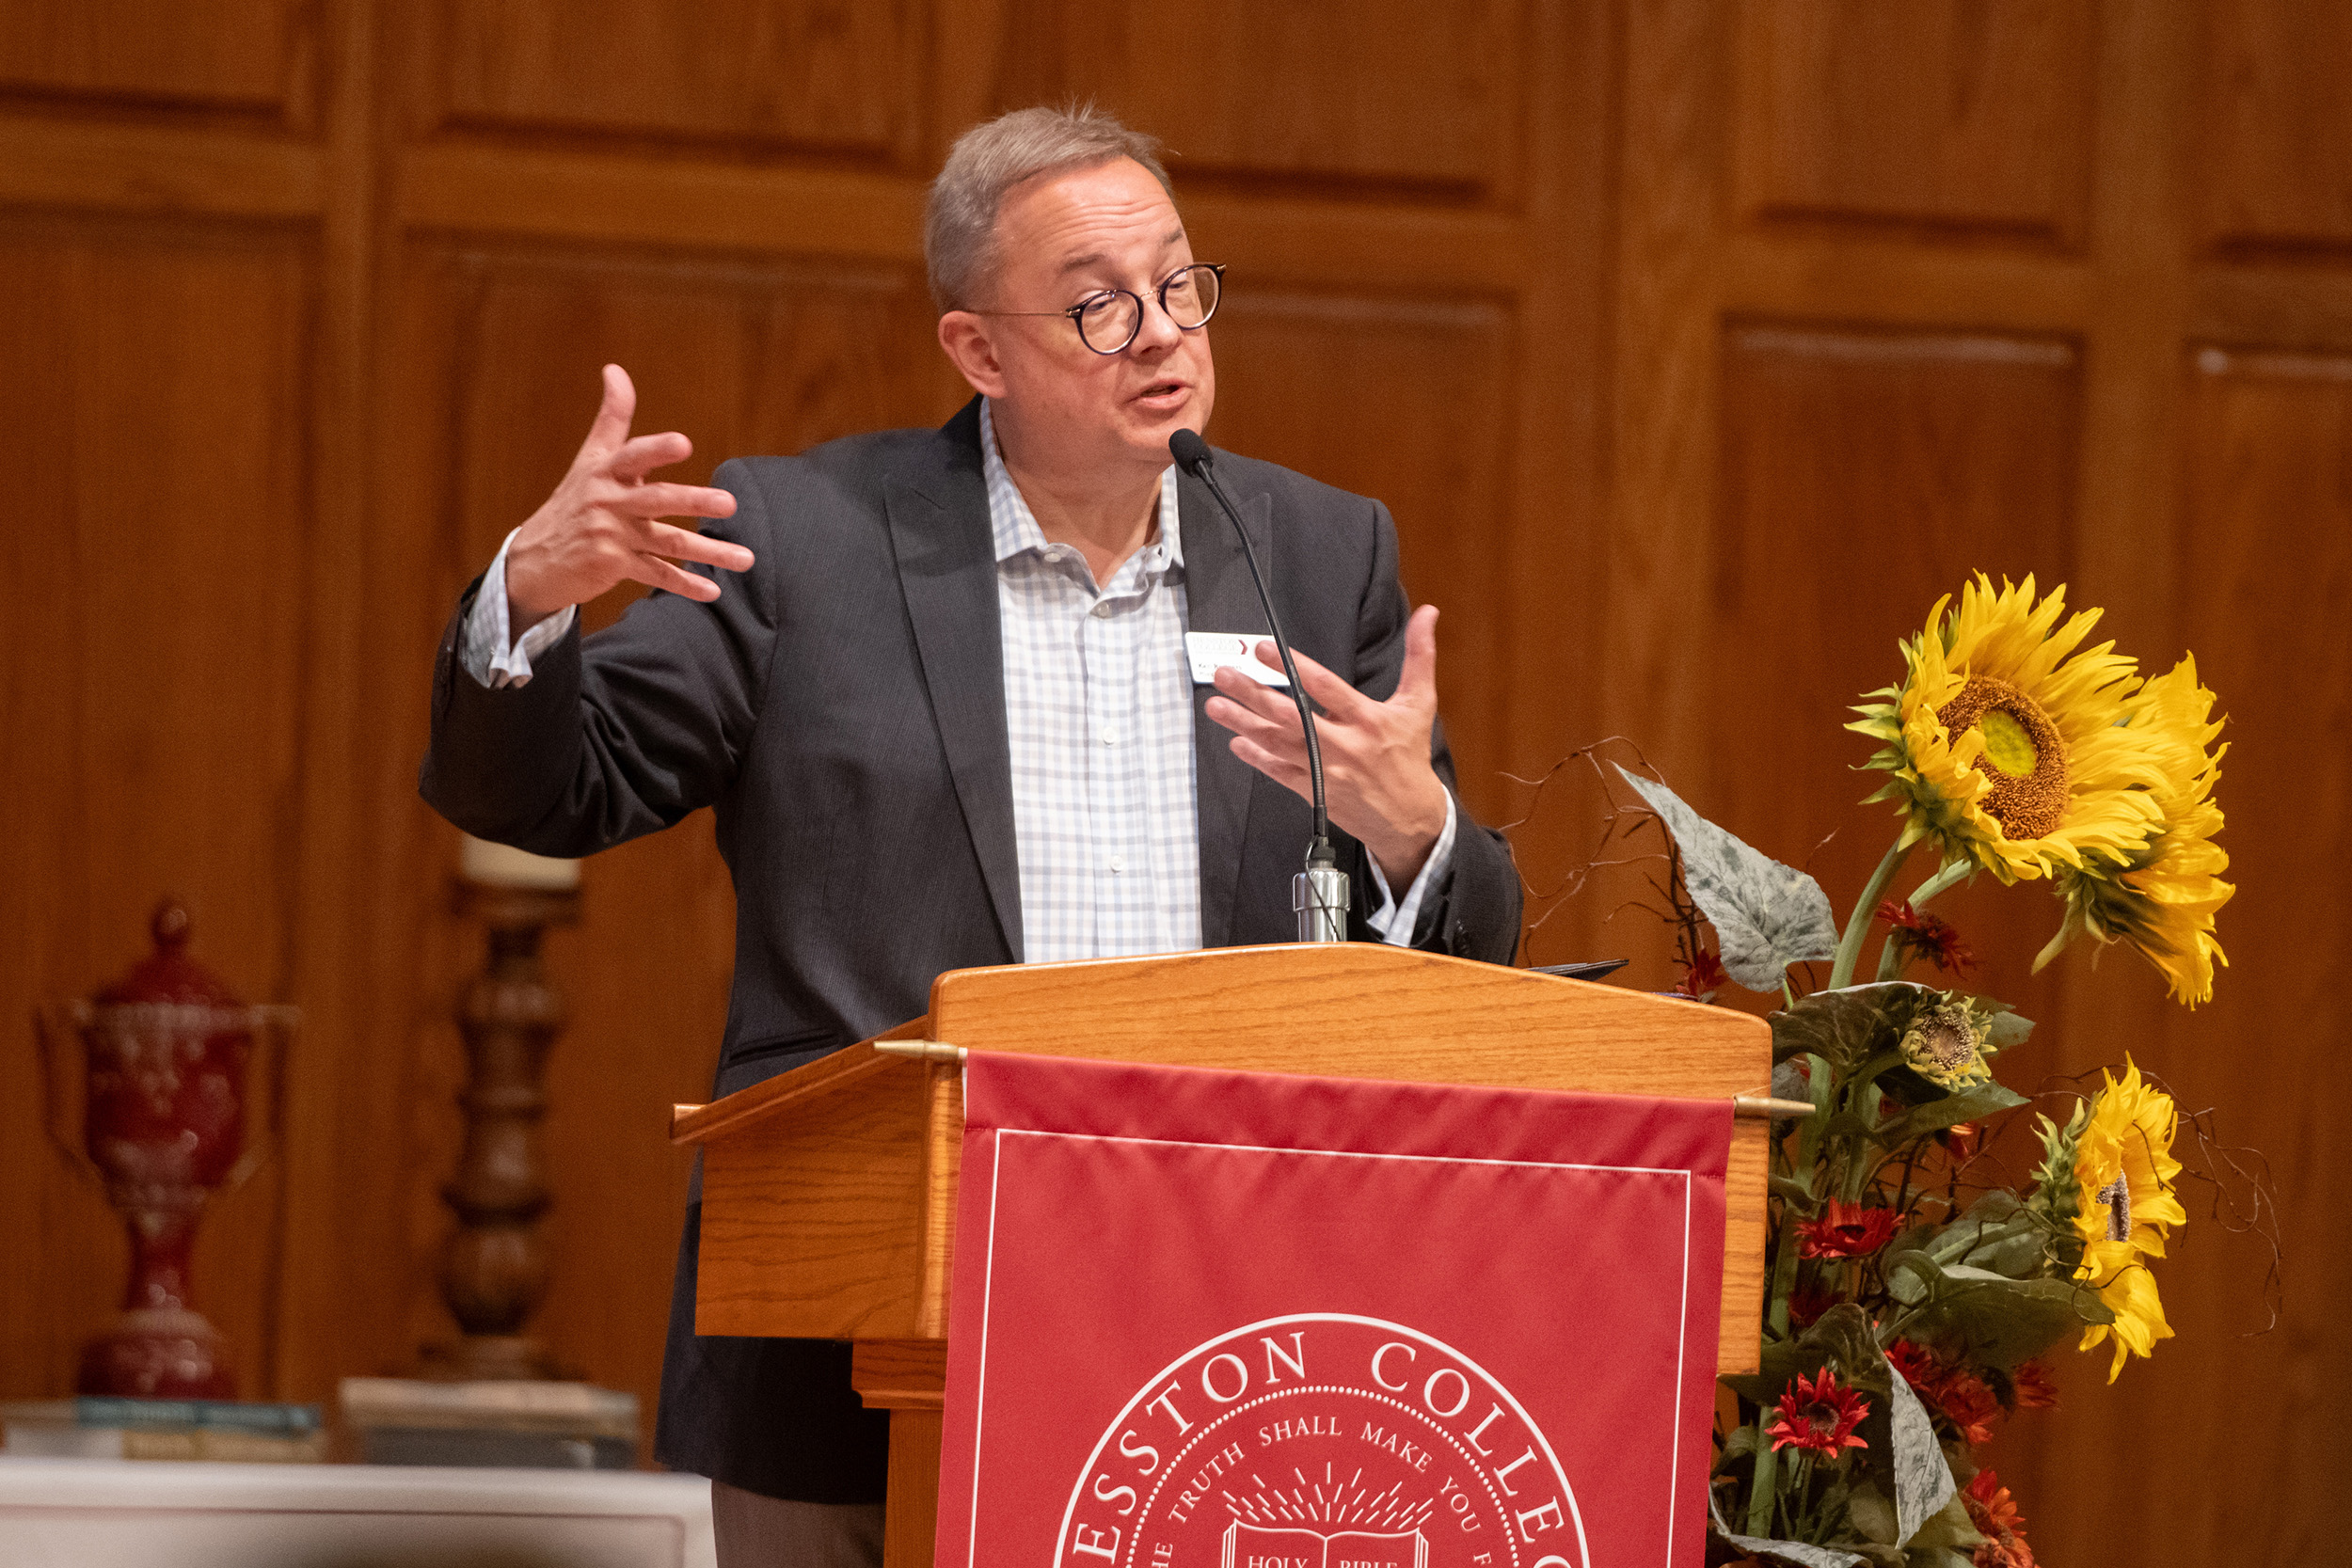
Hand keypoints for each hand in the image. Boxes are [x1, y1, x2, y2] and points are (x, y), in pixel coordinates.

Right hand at [502, 364, 751, 628]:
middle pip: (658, 500)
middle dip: (694, 501)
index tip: (684, 444)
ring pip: (669, 543)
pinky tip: (712, 590)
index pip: (633, 456)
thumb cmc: (573, 501)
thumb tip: (615, 368)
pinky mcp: (613, 566)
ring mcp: (612, 536)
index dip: (656, 450)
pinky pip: (657, 574)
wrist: (536, 558)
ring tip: (746, 558)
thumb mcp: (590, 457)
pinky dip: (686, 584)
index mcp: (606, 471)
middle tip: (729, 503)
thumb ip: (612, 416)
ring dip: (709, 552)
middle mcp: (609, 502)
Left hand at [1206, 604, 1450, 887]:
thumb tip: (1428, 614)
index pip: (1325, 687)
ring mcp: (1325, 770)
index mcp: (1367, 719)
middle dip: (1253, 695)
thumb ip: (1420, 656)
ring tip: (1215, 705)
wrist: (1410, 818)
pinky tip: (1236, 741)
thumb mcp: (1419, 703)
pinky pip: (1279, 772)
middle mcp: (1343, 744)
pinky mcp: (1314, 791)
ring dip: (1243, 723)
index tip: (1263, 650)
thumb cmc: (1410, 756)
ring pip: (1277, 743)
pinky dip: (1256, 757)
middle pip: (1290, 717)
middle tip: (1225, 675)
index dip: (1293, 668)